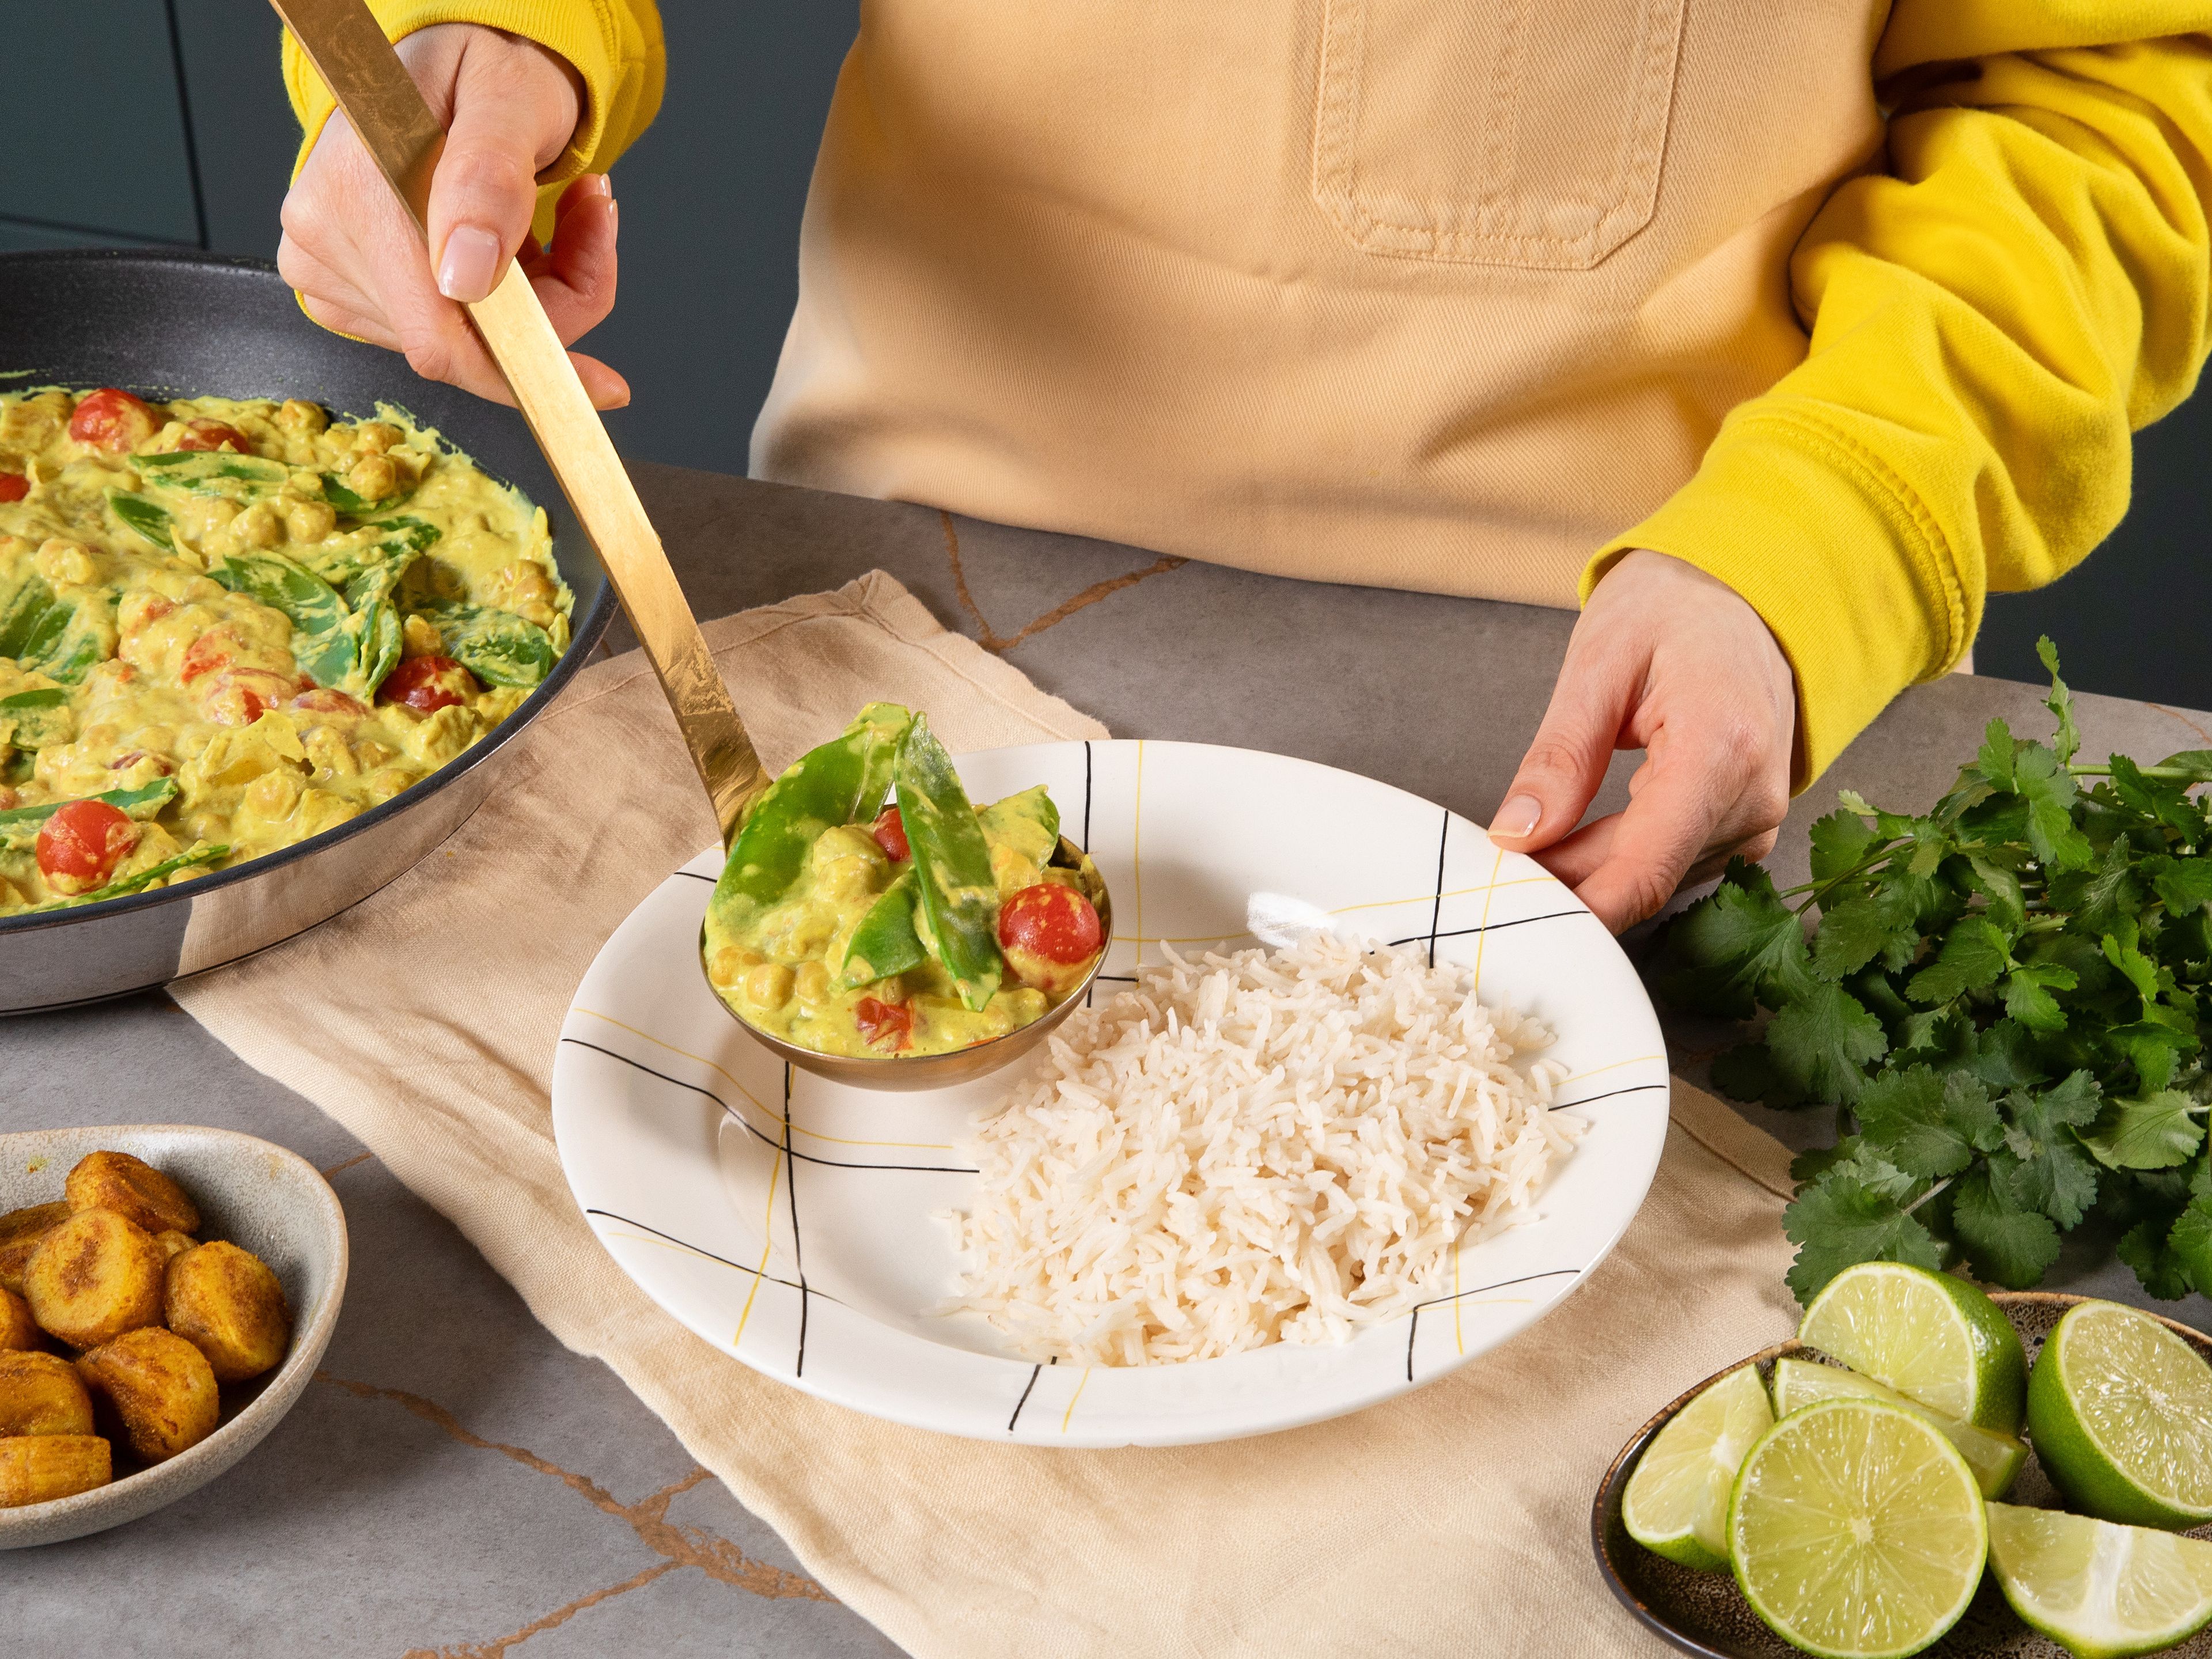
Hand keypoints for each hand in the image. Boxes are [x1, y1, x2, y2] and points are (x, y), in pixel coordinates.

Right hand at [277, 23, 627, 408]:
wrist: (453, 61)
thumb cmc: (484, 65)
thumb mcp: (509, 96)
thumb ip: (490, 178)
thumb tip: (464, 278)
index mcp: (355, 188)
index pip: (438, 336)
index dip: (524, 367)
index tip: (605, 383)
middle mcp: (324, 237)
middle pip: (466, 341)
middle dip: (551, 302)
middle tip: (591, 221)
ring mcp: (327, 269)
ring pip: (466, 339)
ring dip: (537, 294)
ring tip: (557, 216)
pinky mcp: (346, 291)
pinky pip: (449, 329)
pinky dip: (506, 298)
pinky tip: (514, 239)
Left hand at [1489, 550, 1796, 931]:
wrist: (1744, 593)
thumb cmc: (1673, 610)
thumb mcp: (1598, 664)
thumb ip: (1559, 757)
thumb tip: (1516, 834)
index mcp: (1720, 750)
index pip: (1644, 870)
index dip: (1575, 910)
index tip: (1510, 914)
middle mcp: (1752, 796)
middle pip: (1639, 877)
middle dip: (1562, 885)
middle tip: (1490, 870)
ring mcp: (1756, 817)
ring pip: (1651, 877)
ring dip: (1586, 872)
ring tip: (1528, 845)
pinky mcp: (1744, 825)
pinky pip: (1668, 862)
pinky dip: (1616, 858)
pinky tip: (1573, 839)